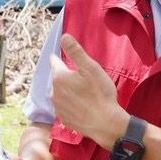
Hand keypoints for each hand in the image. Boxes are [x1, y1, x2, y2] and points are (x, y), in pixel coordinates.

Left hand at [51, 35, 127, 149]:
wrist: (106, 123)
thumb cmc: (100, 94)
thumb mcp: (91, 68)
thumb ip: (75, 51)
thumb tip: (64, 36)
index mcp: (59, 78)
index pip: (55, 62)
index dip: (61, 59)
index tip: (66, 58)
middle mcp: (54, 92)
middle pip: (58, 79)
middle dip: (67, 76)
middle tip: (83, 78)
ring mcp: (58, 107)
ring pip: (60, 93)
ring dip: (68, 91)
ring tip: (84, 92)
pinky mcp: (64, 119)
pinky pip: (65, 107)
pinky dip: (71, 104)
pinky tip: (83, 105)